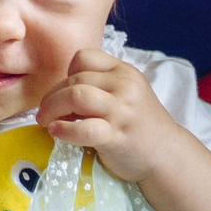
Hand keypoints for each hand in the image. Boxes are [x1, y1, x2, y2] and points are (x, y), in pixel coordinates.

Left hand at [37, 49, 189, 182]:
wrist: (166, 153)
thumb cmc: (139, 125)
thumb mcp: (125, 94)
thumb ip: (100, 87)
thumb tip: (59, 94)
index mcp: (124, 72)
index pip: (84, 57)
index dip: (67, 73)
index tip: (63, 92)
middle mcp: (124, 86)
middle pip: (75, 79)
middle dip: (52, 96)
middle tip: (44, 112)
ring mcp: (122, 111)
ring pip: (76, 96)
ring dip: (52, 108)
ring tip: (46, 121)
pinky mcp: (117, 137)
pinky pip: (84, 129)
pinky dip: (64, 130)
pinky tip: (56, 132)